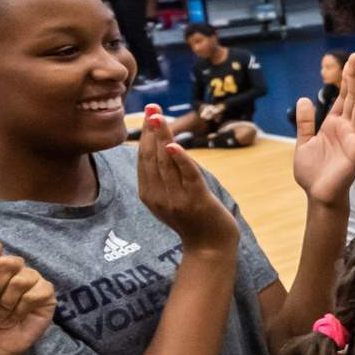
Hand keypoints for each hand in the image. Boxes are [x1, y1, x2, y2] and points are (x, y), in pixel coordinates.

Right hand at [136, 107, 238, 255]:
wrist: (210, 246)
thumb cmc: (193, 218)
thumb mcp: (170, 197)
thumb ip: (163, 176)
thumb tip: (161, 144)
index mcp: (149, 194)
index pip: (143, 159)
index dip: (145, 135)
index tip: (148, 113)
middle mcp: (158, 196)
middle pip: (152, 157)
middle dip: (151, 131)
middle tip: (152, 107)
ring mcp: (176, 199)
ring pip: (166, 163)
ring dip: (162, 137)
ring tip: (158, 118)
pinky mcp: (196, 201)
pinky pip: (187, 176)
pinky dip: (181, 159)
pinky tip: (174, 145)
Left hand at [292, 52, 354, 208]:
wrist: (317, 195)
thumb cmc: (312, 173)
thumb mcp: (303, 143)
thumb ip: (305, 122)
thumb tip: (304, 99)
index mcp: (334, 124)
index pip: (343, 97)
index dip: (346, 78)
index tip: (351, 60)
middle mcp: (346, 128)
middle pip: (353, 97)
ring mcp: (354, 137)